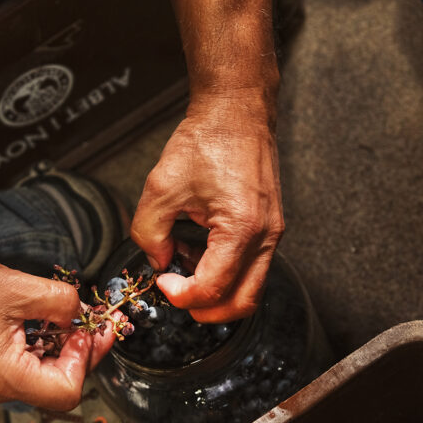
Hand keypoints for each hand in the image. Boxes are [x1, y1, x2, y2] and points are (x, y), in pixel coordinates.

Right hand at [0, 249, 114, 410]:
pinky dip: (42, 345)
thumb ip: (59, 302)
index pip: (66, 390)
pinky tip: (46, 321)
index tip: (90, 328)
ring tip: (71, 316)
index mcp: (3, 376)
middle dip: (80, 351)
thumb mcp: (17, 286)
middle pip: (57, 385)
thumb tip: (81, 313)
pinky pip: (24, 366)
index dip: (86, 358)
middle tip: (94, 321)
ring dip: (62, 347)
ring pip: (41, 375)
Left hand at [131, 94, 283, 322]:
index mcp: (242, 228)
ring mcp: (272, 232)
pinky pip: (250, 265)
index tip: (161, 281)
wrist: (236, 112)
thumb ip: (150, 235)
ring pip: (249, 287)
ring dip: (215, 290)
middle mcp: (266, 235)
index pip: (214, 289)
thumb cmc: (207, 140)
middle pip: (243, 302)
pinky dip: (224, 270)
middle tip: (175, 293)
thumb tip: (158, 262)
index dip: (181, 295)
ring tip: (183, 263)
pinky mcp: (268, 226)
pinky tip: (197, 249)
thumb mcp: (161, 188)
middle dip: (205, 310)